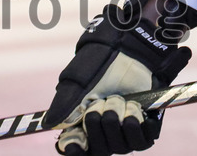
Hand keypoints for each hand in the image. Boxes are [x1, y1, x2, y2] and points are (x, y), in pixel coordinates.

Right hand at [44, 0, 192, 153]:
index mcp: (84, 127)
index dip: (75, 148)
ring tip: (120, 99)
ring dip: (117, 120)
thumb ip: (64, 104)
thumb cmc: (101, 66)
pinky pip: (143, 141)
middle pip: (100, 150)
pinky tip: (134, 109)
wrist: (129, 51)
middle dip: (98, 124)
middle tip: (102, 102)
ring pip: (120, 147)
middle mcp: (105, 135)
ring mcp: (125, 133)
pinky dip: (137, 125)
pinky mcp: (146, 127)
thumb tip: (49, 123)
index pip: (77, 151)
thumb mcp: (78, 83)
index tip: (76, 138)